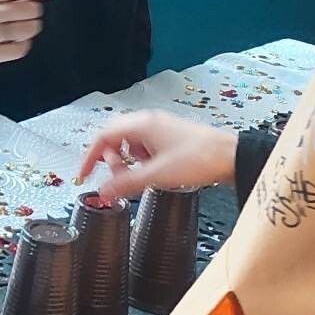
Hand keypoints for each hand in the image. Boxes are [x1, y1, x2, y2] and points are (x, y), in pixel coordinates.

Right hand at [75, 108, 237, 202]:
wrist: (231, 157)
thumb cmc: (200, 160)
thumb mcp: (157, 175)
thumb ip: (125, 184)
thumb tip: (102, 192)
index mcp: (142, 125)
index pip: (103, 136)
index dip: (89, 156)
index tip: (84, 174)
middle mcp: (149, 122)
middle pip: (114, 137)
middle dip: (109, 159)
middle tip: (114, 177)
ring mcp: (161, 128)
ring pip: (130, 142)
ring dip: (126, 160)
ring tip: (136, 176)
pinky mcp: (170, 137)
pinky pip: (145, 146)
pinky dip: (140, 160)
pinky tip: (151, 172)